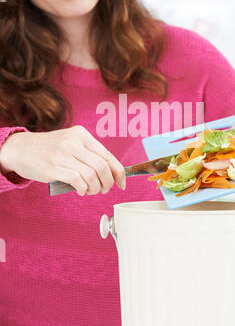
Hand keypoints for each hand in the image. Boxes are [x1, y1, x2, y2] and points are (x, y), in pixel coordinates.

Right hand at [0, 125, 125, 195]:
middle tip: (103, 189)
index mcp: (81, 135)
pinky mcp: (52, 168)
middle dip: (107, 183)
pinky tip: (80, 190)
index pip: (107, 155)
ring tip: (89, 190)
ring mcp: (62, 154)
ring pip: (91, 175)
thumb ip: (88, 154)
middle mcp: (73, 142)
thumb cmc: (50, 149)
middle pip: (102, 167)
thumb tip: (111, 173)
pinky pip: (77, 181)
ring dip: (95, 188)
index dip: (118, 172)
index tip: (122, 183)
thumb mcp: (71, 143)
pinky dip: (83, 189)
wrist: (21, 149)